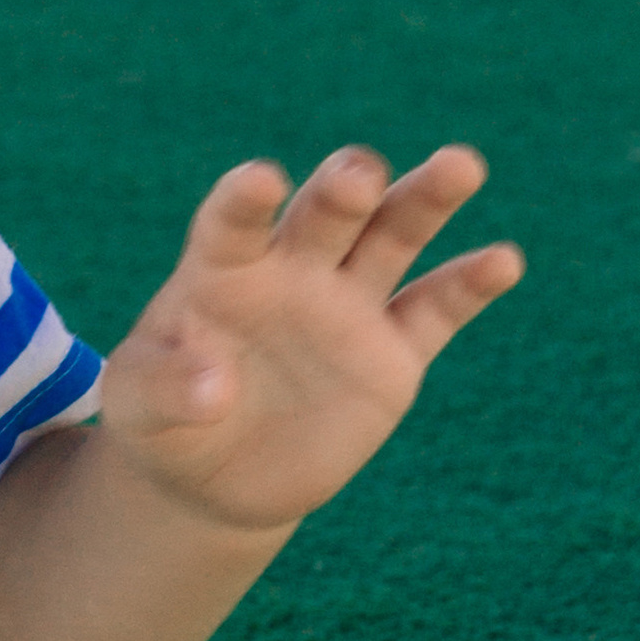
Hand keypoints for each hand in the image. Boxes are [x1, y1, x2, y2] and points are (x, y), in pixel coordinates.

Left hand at [95, 144, 522, 535]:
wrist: (216, 475)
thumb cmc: (163, 421)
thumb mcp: (137, 409)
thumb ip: (163, 388)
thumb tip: (214, 388)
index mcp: (223, 268)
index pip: (233, 223)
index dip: (246, 201)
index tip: (260, 183)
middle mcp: (293, 271)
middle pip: (325, 215)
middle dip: (343, 191)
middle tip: (359, 175)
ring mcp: (347, 307)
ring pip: (391, 239)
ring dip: (423, 200)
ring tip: (460, 164)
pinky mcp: (392, 354)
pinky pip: (434, 311)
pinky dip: (468, 285)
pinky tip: (501, 260)